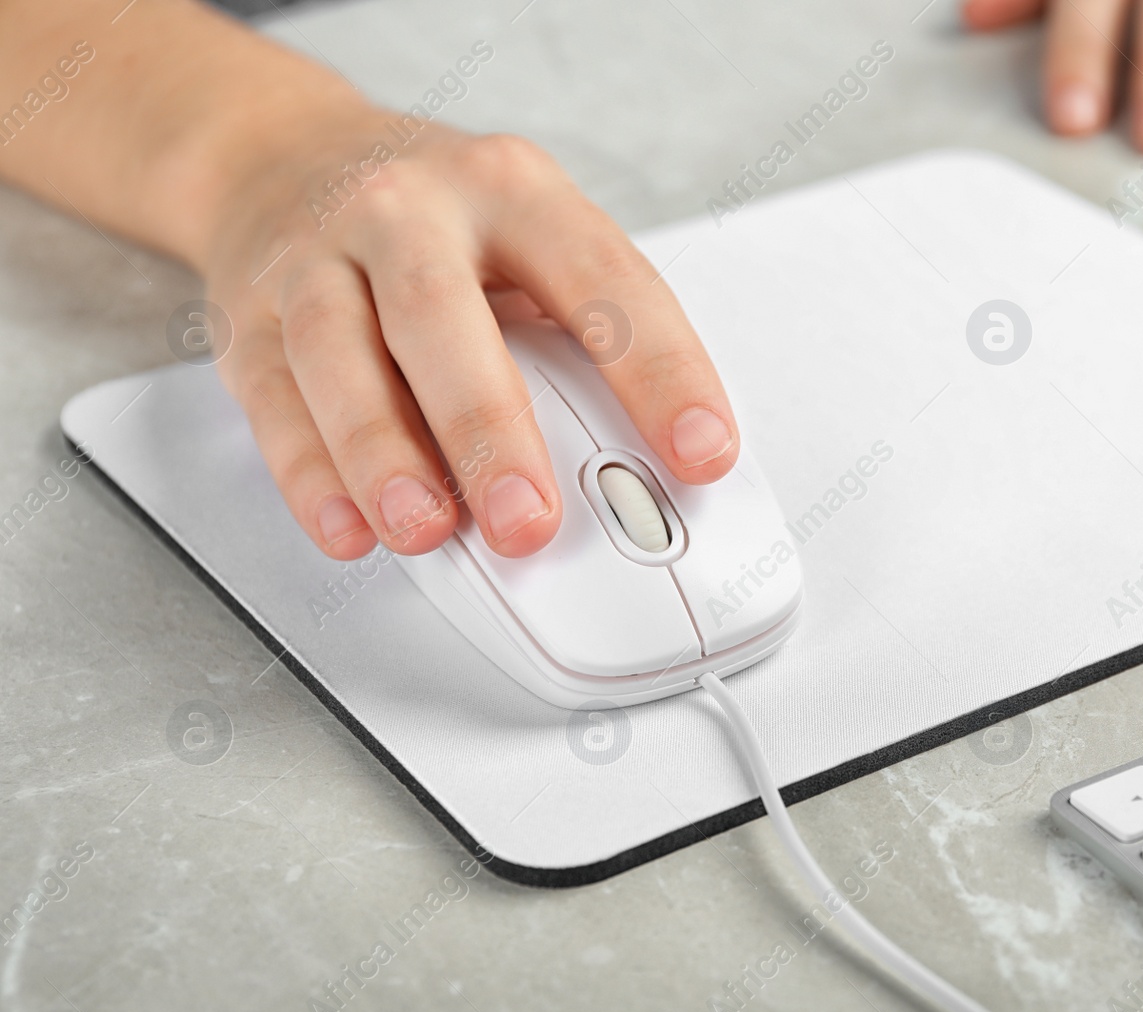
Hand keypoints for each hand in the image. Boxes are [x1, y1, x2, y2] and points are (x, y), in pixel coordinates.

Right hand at [203, 110, 739, 561]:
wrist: (285, 157)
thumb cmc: (439, 219)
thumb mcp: (531, 234)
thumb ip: (583, 333)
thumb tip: (650, 464)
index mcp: (514, 191)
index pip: (601, 278)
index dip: (660, 370)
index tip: (701, 453)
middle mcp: (410, 211)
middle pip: (442, 314)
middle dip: (489, 428)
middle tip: (532, 522)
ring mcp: (318, 257)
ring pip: (338, 353)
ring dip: (383, 454)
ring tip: (428, 531)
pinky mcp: (248, 315)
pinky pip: (273, 397)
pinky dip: (307, 472)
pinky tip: (347, 526)